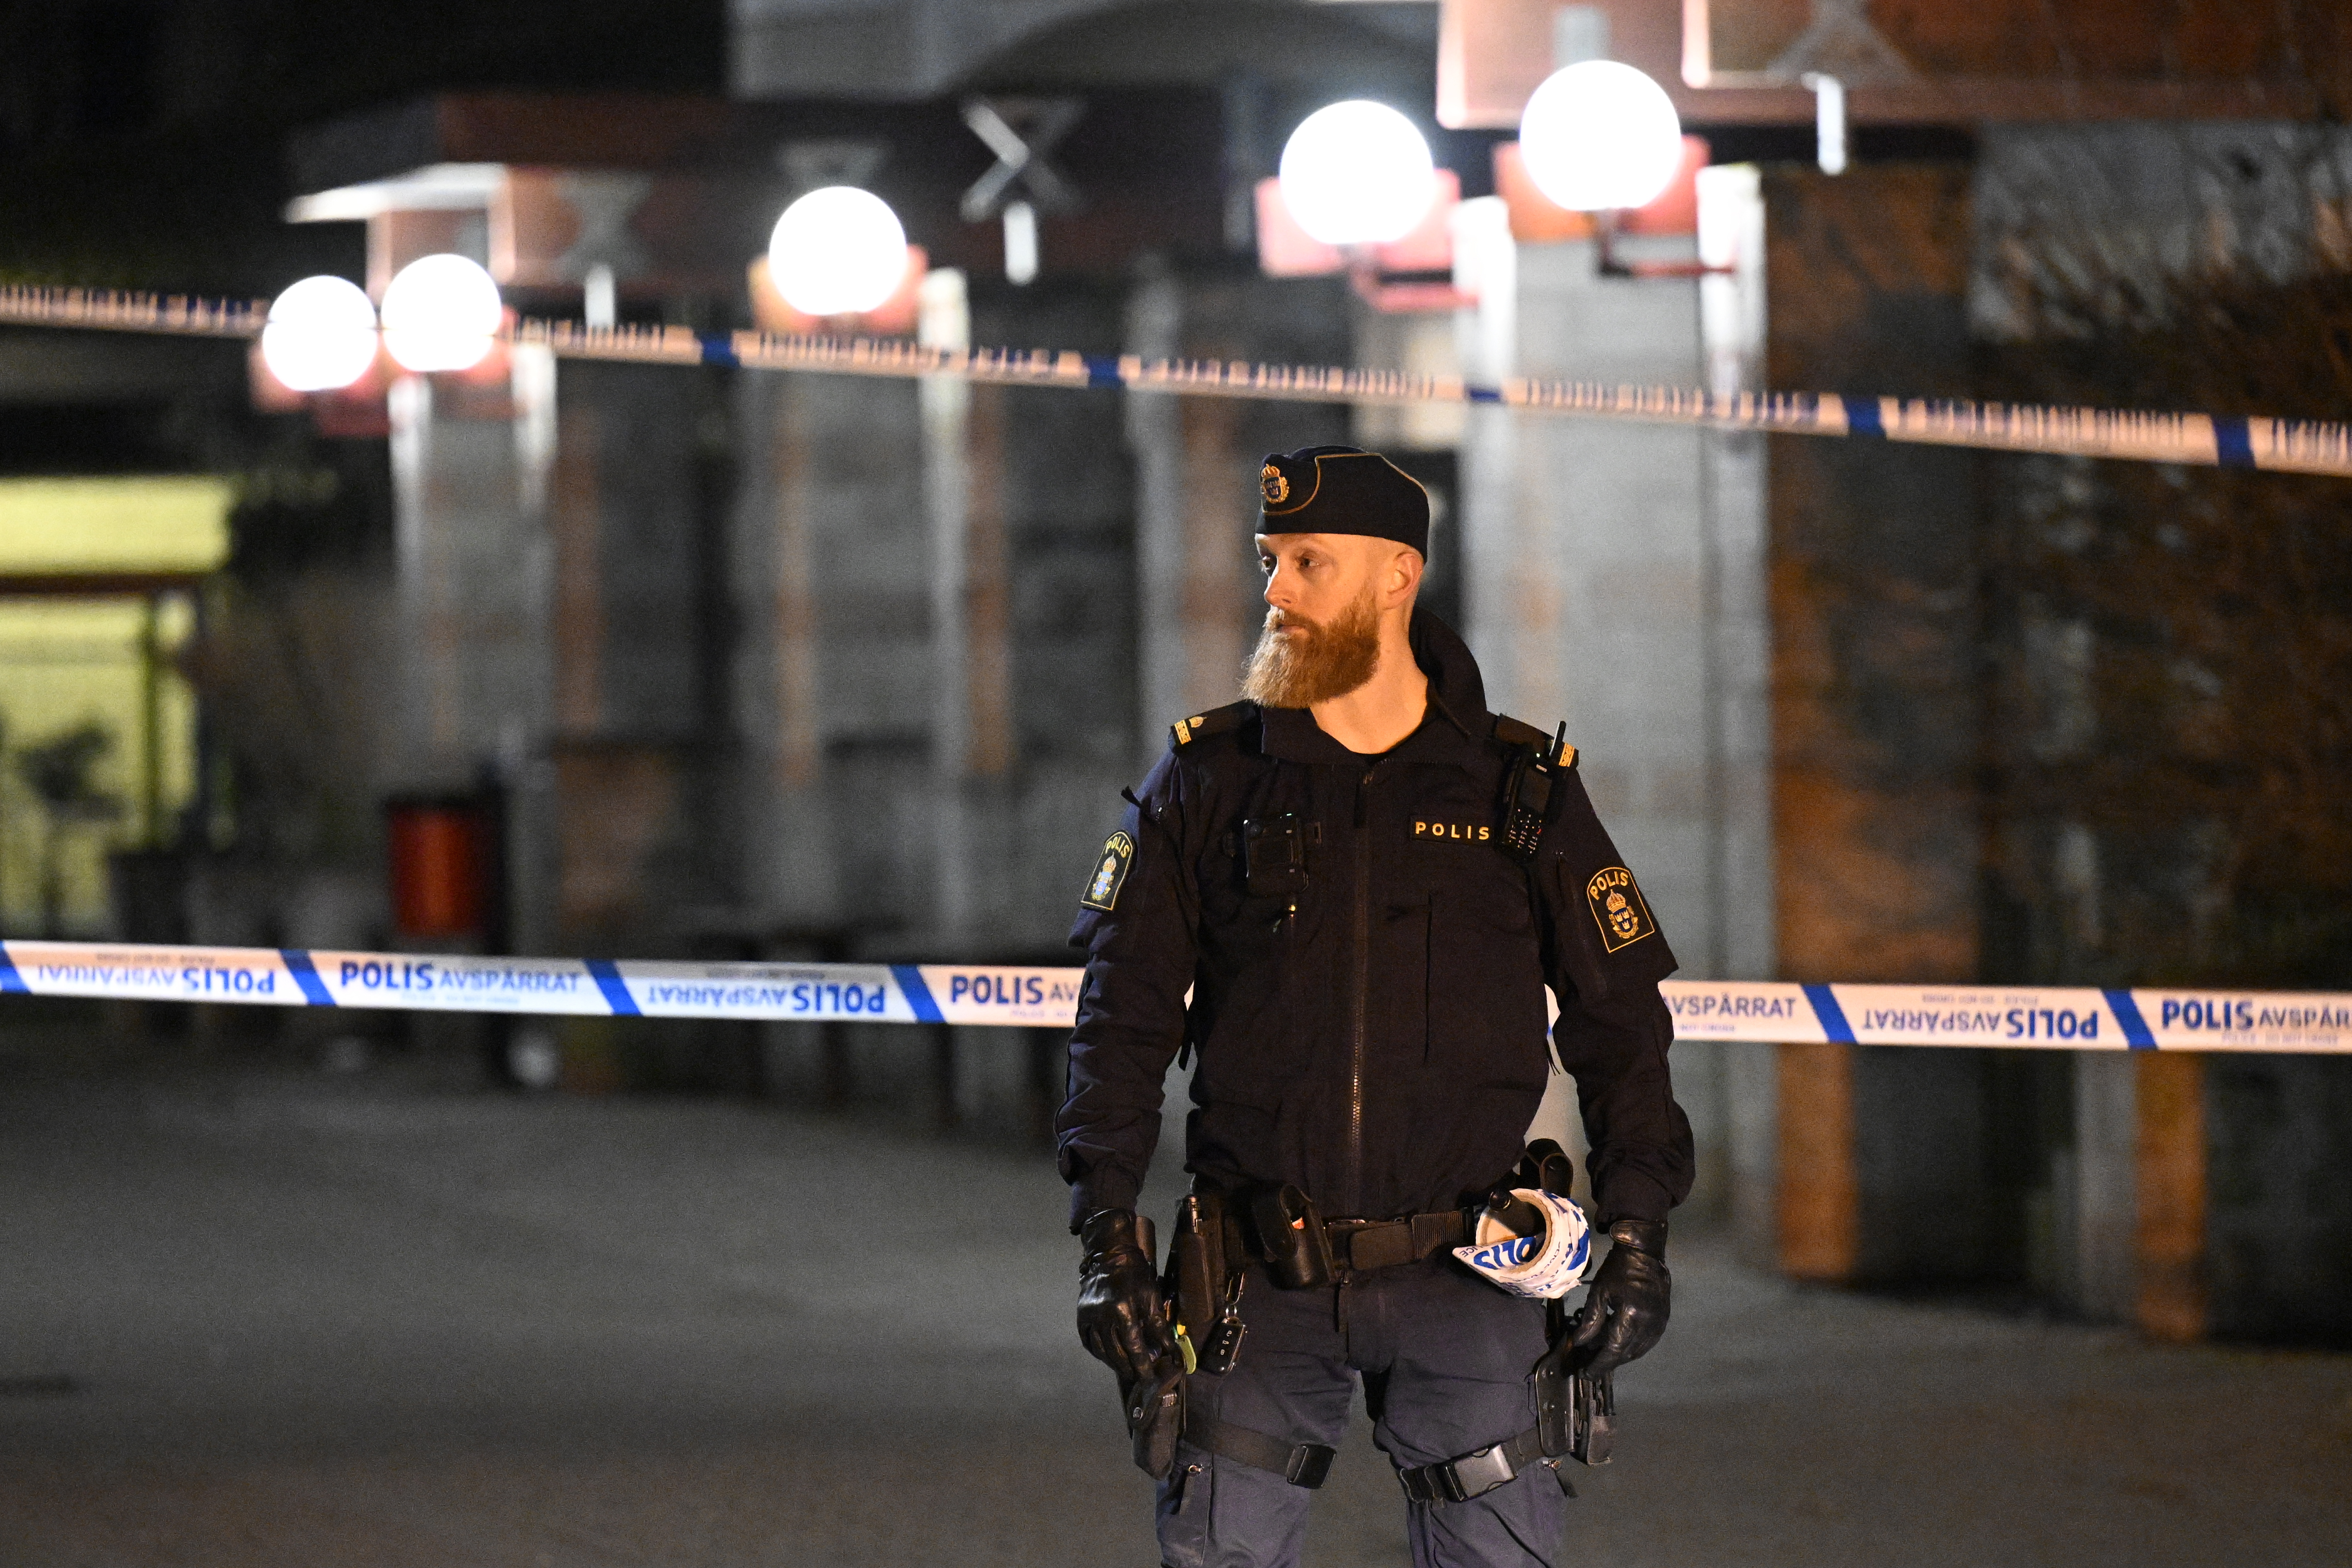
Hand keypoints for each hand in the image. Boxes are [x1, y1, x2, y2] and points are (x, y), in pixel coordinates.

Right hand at [1077, 1209, 1173, 1383]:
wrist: (1109, 1255)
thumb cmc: (1135, 1276)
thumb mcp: (1152, 1298)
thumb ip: (1159, 1327)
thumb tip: (1171, 1352)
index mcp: (1122, 1310)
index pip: (1133, 1347)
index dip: (1142, 1365)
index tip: (1149, 1379)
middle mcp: (1102, 1316)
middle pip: (1116, 1353)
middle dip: (1129, 1368)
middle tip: (1139, 1376)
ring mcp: (1089, 1317)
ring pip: (1101, 1351)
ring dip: (1114, 1364)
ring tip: (1126, 1369)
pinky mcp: (1081, 1316)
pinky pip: (1088, 1342)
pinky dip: (1099, 1353)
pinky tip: (1109, 1357)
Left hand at [1567, 1219, 1669, 1374]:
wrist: (1645, 1254)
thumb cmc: (1619, 1269)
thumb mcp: (1599, 1292)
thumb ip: (1591, 1320)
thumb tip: (1580, 1342)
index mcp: (1632, 1316)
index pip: (1614, 1349)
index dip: (1599, 1364)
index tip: (1586, 1373)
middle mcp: (1649, 1325)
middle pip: (1626, 1354)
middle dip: (1607, 1363)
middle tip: (1589, 1367)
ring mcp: (1659, 1325)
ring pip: (1637, 1351)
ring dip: (1618, 1357)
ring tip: (1600, 1356)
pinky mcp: (1662, 1322)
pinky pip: (1646, 1344)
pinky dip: (1630, 1348)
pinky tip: (1617, 1346)